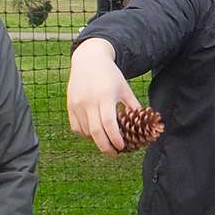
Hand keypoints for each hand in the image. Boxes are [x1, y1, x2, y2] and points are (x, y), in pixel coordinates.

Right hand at [66, 37, 138, 155]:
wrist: (89, 60)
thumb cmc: (110, 75)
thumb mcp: (125, 88)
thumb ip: (133, 106)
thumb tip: (144, 123)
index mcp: (105, 97)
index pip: (108, 123)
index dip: (115, 138)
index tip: (122, 147)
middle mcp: (89, 102)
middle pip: (95, 131)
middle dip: (105, 147)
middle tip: (114, 154)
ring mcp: (77, 104)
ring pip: (85, 131)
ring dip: (96, 140)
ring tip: (106, 142)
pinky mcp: (70, 106)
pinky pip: (76, 127)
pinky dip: (85, 134)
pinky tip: (94, 134)